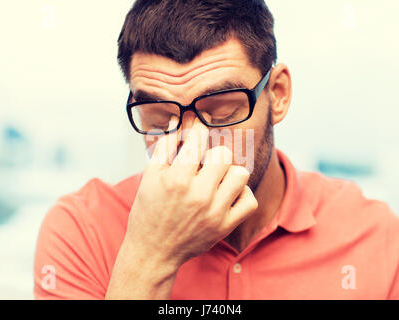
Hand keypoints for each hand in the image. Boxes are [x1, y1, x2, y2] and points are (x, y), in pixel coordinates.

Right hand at [124, 116, 258, 267]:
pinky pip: (249, 200)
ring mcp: (215, 212)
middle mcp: (199, 195)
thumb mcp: (149, 177)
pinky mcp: (225, 226)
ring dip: (229, 173)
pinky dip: (241, 194)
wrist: (153, 252)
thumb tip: (178, 121)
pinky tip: (227, 194)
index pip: (198, 139)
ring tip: (217, 179)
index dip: (197, 131)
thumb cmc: (149, 212)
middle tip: (205, 164)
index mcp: (177, 179)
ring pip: (240, 174)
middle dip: (213, 154)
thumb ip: (164, 146)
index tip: (197, 134)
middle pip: (223, 154)